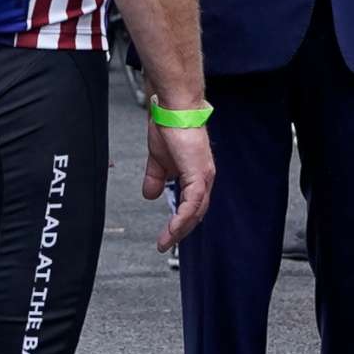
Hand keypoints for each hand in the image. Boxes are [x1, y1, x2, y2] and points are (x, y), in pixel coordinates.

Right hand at [142, 119, 215, 251]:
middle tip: (166, 244)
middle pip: (196, 213)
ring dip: (180, 229)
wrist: (172, 109)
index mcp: (195, 174)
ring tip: (166, 242)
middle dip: (181, 231)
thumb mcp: (158, 160)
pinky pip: (192, 203)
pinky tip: (173, 229)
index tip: (168, 233)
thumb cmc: (168, 126)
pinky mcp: (199, 174)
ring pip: (196, 212)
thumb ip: (155, 178)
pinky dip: (182, 218)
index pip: (192, 205)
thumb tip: (149, 194)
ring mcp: (203, 176)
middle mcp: (204, 177)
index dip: (181, 220)